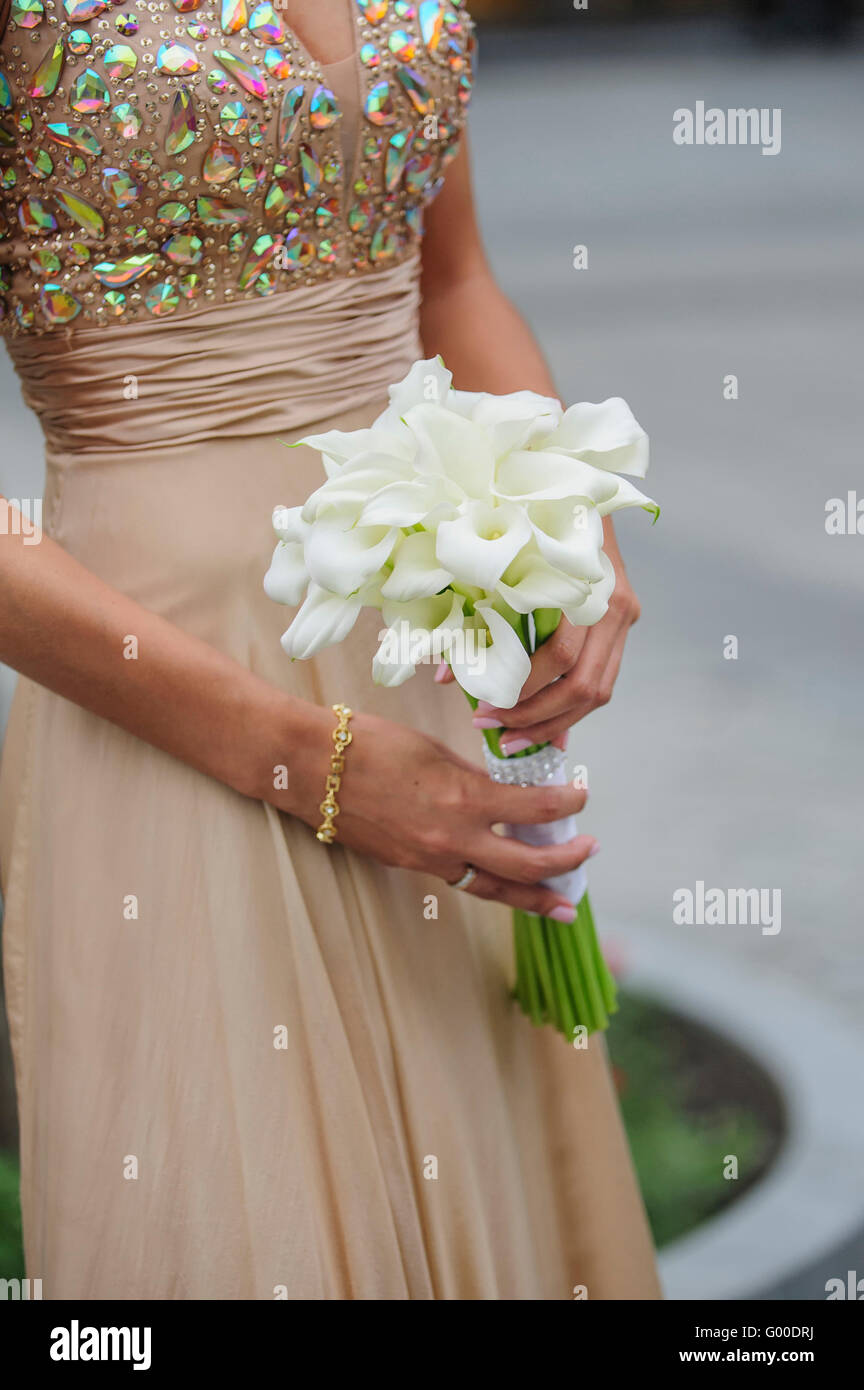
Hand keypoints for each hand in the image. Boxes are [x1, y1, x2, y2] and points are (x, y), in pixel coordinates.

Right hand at [283, 709, 595, 920]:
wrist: (312, 767)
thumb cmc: (370, 744)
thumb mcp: (435, 750)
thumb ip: (474, 776)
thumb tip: (505, 791)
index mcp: (464, 799)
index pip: (536, 811)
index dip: (568, 805)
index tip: (582, 797)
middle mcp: (453, 839)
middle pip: (527, 866)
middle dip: (565, 864)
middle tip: (588, 854)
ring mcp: (430, 860)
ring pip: (494, 889)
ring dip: (533, 898)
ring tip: (561, 906)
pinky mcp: (410, 867)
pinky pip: (460, 881)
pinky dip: (489, 885)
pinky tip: (504, 885)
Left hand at [465, 538, 640, 750]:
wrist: (579, 484)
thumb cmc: (533, 522)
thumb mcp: (504, 560)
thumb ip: (478, 614)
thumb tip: (448, 676)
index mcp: (584, 585)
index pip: (560, 656)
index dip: (522, 690)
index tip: (483, 708)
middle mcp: (614, 605)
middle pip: (585, 685)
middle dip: (538, 718)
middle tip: (498, 734)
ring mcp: (624, 616)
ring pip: (599, 692)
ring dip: (555, 721)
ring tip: (515, 738)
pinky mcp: (623, 624)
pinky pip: (602, 680)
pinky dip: (571, 707)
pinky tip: (543, 723)